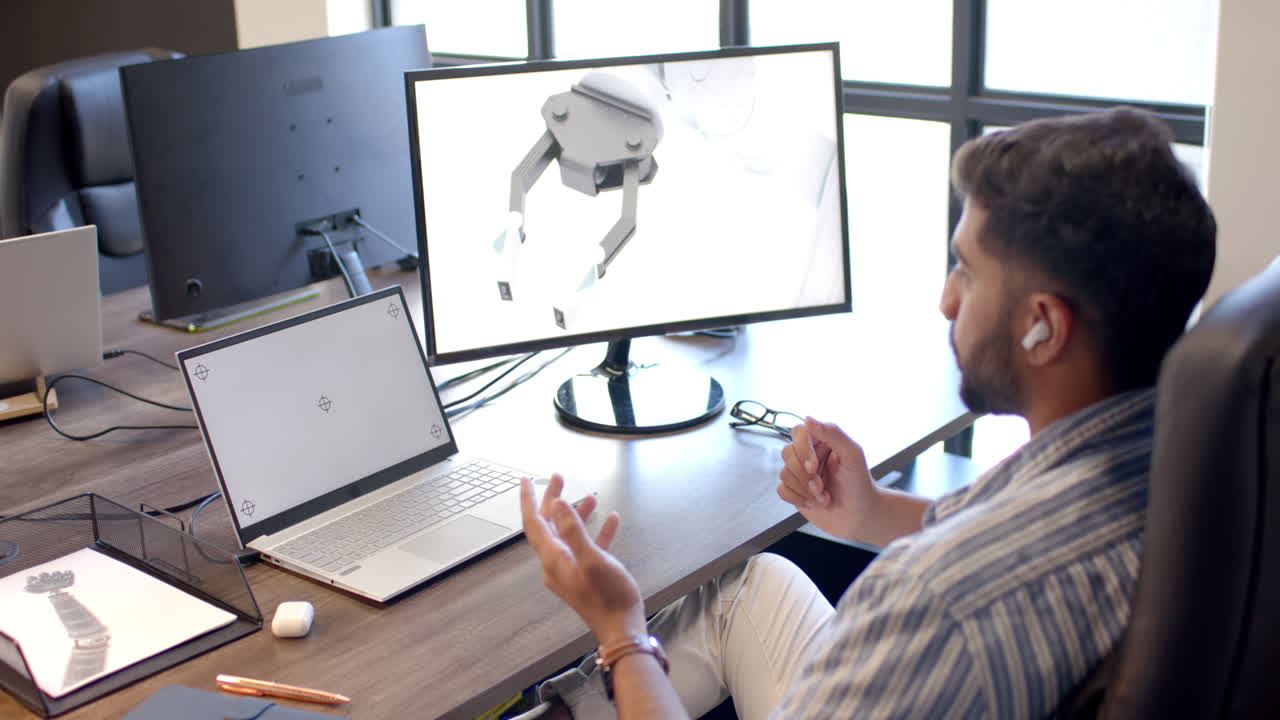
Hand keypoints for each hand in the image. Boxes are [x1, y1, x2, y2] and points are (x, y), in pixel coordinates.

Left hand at [521, 475, 645, 645]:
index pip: (534, 523)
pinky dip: (597, 532)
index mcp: (553, 558)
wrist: (621, 628)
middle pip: (549, 525)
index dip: (528, 500)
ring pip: (569, 534)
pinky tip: (611, 520)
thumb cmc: (608, 596)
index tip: (525, 480)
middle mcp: (557, 563)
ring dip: (577, 514)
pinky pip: (587, 547)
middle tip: (559, 478)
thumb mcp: (592, 559)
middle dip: (554, 500)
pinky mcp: (587, 575)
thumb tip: (558, 504)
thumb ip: (574, 530)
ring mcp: (571, 569)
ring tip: (590, 497)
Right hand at [777, 417, 878, 539]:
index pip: (799, 432)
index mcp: (823, 441)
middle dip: (805, 475)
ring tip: (823, 497)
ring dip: (805, 490)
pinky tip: (814, 503)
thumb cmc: (859, 484)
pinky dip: (797, 498)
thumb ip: (833, 433)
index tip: (815, 466)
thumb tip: (807, 418)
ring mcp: (800, 473)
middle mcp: (809, 454)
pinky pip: (782, 490)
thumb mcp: (852, 454)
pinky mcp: (795, 491)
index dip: (803, 449)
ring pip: (784, 473)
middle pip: (788, 453)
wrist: (860, 516)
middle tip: (822, 486)